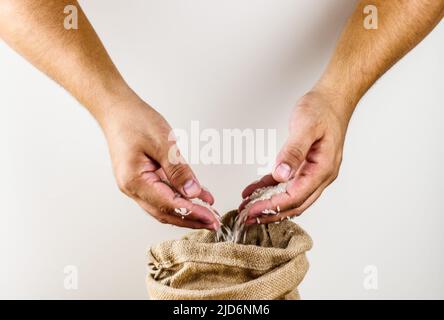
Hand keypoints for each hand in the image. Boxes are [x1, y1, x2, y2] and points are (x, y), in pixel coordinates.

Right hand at [100, 94, 218, 229]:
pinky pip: (163, 194)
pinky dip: (180, 198)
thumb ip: (179, 170)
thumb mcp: (162, 142)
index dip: (192, 213)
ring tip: (208, 214)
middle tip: (213, 223)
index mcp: (134, 180)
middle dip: (191, 219)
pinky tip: (198, 198)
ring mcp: (136, 185)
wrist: (116, 109)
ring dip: (187, 212)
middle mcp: (132, 188)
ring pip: (164, 206)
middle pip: (165, 212)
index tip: (211, 217)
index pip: (168, 204)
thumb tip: (194, 193)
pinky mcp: (142, 180)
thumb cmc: (134, 120)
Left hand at [240, 90, 348, 223]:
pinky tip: (254, 191)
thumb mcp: (305, 127)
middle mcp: (320, 176)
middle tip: (247, 217)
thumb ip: (293, 152)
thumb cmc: (323, 110)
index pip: (295, 197)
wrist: (333, 100)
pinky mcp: (306, 168)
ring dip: (270, 205)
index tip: (253, 210)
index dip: (273, 206)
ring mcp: (314, 173)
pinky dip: (270, 189)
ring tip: (248, 209)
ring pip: (290, 198)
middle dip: (270, 213)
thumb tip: (281, 175)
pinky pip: (287, 184)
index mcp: (323, 169)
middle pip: (294, 204)